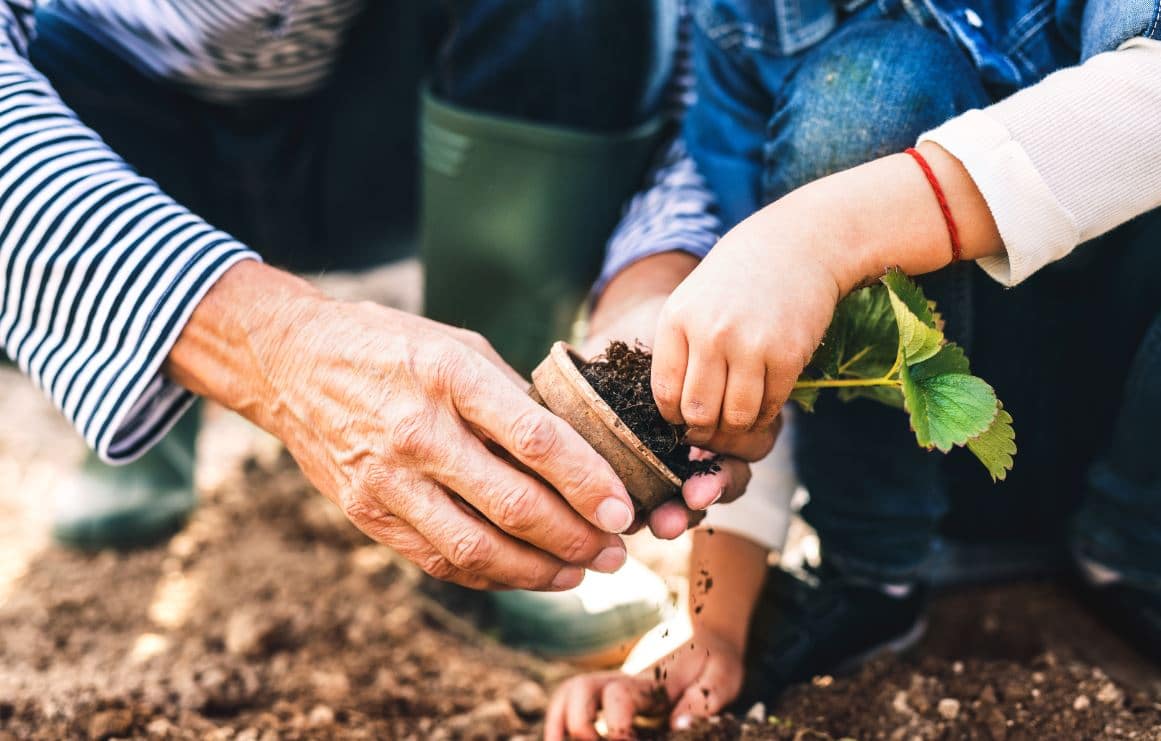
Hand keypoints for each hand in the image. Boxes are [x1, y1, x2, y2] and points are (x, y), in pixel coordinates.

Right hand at [168, 262, 635, 590]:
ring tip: (578, 572)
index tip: (622, 510)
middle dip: (576, 538)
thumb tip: (575, 452)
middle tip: (614, 552)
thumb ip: (512, 399)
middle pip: (513, 505)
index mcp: (451, 376)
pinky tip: (523, 572)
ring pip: (476, 548)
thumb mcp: (459, 346)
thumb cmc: (391, 346)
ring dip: (538, 571)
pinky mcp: (364, 511)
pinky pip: (437, 559)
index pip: (536, 441)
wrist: (291, 361)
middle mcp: (417, 431)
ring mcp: (386, 478)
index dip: (587, 482)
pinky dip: (488, 574)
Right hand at [545, 631, 744, 739]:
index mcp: (651, 679)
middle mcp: (621, 679)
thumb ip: (703, 700)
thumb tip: (677, 725)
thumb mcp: (723, 677)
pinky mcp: (606, 696)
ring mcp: (609, 686)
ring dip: (559, 723)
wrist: (704, 634)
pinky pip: (570, 702)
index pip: (619, 696)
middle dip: (579, 725)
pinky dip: (559, 723)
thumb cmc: (715, 660)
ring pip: (567, 694)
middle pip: (579, 689)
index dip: (617, 727)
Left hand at [651, 214, 840, 445]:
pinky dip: (766, 414)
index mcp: (678, 318)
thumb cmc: (739, 277)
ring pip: (736, 418)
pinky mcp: (788, 355)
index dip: (674, 416)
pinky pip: (771, 407)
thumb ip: (680, 348)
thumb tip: (675, 413)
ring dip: (737, 426)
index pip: (665, 393)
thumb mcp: (693, 300)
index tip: (685, 416)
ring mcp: (750, 345)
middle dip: (704, 428)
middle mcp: (710, 333)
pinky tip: (763, 401)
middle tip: (713, 426)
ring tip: (739, 415)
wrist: (799, 244)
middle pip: (698, 413)